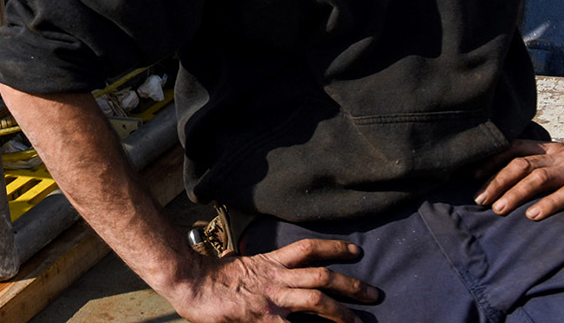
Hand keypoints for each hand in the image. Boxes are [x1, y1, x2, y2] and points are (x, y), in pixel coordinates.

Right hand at [159, 238, 376, 322]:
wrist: (190, 284)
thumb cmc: (209, 278)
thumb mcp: (238, 267)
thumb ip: (256, 270)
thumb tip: (263, 268)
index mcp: (269, 263)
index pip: (308, 250)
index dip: (334, 248)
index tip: (355, 251)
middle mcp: (276, 278)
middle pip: (322, 275)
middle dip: (352, 285)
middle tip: (374, 294)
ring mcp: (274, 299)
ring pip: (318, 299)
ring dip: (344, 311)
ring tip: (361, 321)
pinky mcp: (267, 320)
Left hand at [476, 139, 563, 219]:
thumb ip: (543, 167)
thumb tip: (511, 182)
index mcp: (551, 149)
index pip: (514, 148)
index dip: (491, 161)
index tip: (472, 175)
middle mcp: (559, 155)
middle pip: (520, 163)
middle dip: (496, 180)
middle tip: (478, 199)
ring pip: (539, 177)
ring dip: (515, 193)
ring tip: (498, 209)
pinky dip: (548, 204)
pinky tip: (533, 216)